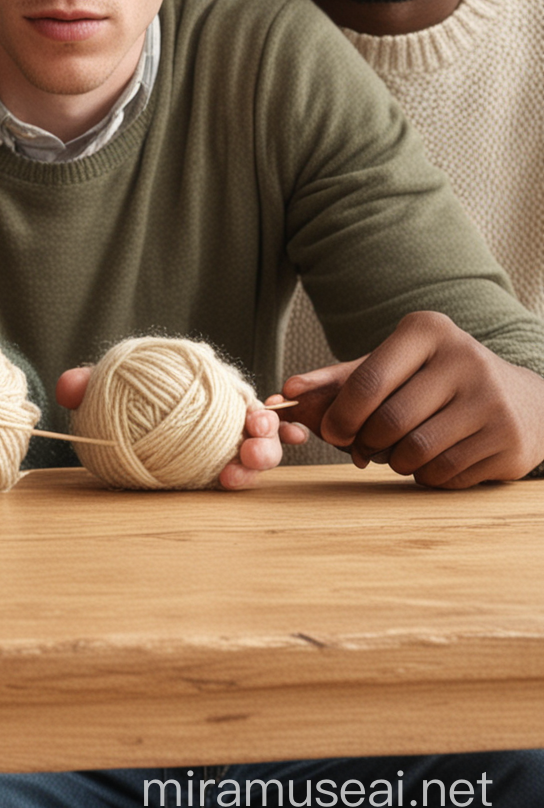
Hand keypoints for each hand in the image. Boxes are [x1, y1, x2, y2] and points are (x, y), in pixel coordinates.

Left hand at [55, 366, 286, 490]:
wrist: (118, 420)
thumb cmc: (122, 397)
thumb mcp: (105, 387)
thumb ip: (88, 384)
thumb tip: (68, 388)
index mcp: (208, 386)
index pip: (238, 393)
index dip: (256, 405)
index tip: (253, 415)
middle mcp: (223, 413)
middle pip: (257, 424)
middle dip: (265, 436)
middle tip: (248, 448)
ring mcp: (224, 442)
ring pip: (255, 452)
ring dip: (257, 461)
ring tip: (234, 473)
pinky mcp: (219, 467)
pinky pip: (238, 473)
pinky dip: (244, 477)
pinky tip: (229, 482)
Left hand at [282, 311, 543, 487]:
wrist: (520, 399)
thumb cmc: (435, 379)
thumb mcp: (391, 365)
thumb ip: (337, 379)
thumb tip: (287, 392)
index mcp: (427, 331)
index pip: (368, 381)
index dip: (340, 415)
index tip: (331, 432)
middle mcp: (465, 360)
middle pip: (389, 421)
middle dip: (366, 442)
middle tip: (362, 447)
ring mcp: (492, 402)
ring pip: (417, 451)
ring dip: (395, 462)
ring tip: (399, 450)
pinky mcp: (509, 442)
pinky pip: (447, 473)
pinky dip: (426, 475)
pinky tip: (432, 460)